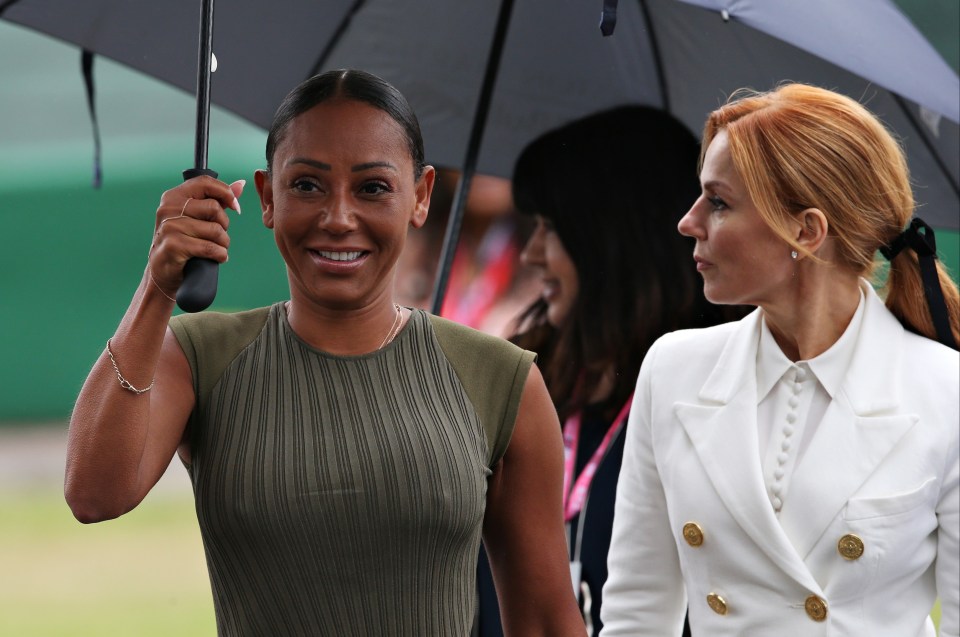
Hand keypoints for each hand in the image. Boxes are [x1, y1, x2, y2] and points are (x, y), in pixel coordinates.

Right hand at [149, 177, 243, 297]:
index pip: (205, 183)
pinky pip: (210, 247)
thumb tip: (241, 184)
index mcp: (174, 196)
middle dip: (224, 225)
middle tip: (219, 236)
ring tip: (217, 248)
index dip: (226, 193)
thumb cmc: (183, 241)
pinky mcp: (173, 246)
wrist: (162, 271)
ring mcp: (169, 227)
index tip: (236, 207)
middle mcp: (168, 208)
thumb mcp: (197, 217)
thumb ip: (218, 200)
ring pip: (215, 230)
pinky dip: (220, 254)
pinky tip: (217, 257)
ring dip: (223, 243)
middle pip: (214, 208)